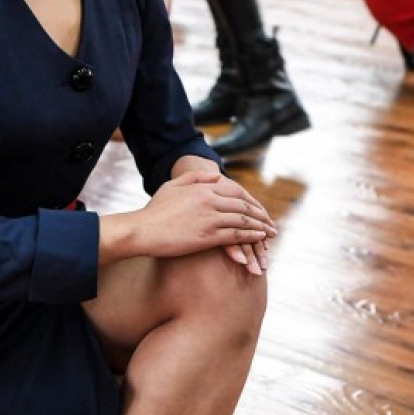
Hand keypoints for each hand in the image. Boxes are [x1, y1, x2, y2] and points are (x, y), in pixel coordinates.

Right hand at [136, 170, 276, 260]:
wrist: (141, 231)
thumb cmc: (154, 211)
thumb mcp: (172, 186)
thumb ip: (195, 178)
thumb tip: (216, 175)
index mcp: (202, 188)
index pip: (236, 192)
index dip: (251, 201)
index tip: (260, 210)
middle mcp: (209, 200)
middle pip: (243, 206)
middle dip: (260, 215)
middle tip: (271, 223)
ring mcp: (209, 218)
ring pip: (243, 220)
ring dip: (260, 227)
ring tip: (270, 234)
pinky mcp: (207, 236)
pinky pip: (235, 235)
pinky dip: (250, 236)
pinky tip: (258, 239)